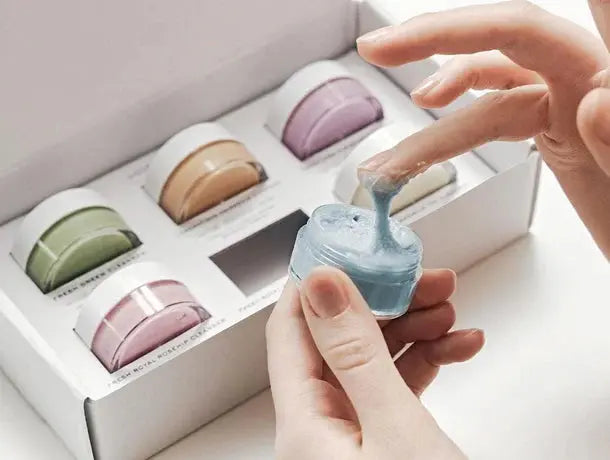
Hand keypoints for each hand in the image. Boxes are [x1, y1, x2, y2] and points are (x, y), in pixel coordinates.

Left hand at [266, 267, 483, 459]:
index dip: (316, 284)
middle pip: (338, 342)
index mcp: (303, 424)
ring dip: (412, 331)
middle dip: (386, 304)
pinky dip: (424, 363)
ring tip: (448, 312)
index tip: (349, 249)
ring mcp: (350, 437)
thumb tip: (323, 286)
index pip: (290, 330)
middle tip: (425, 281)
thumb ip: (357, 354)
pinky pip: (394, 388)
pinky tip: (457, 347)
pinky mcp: (381, 443)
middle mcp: (318, 429)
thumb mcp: (394, 426)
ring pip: (371, 361)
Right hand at [356, 0, 609, 257]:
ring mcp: (567, 101)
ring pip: (484, 94)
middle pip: (501, 40)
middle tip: (381, 47)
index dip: (482, 19)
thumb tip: (596, 99)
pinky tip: (431, 129)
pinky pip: (492, 116)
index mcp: (608, 81)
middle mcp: (587, 78)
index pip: (534, 29)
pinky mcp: (553, 125)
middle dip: (435, 40)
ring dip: (431, 128)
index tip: (413, 24)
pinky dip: (452, 131)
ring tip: (388, 160)